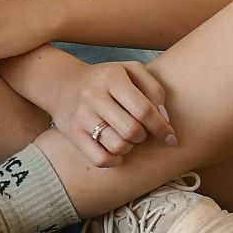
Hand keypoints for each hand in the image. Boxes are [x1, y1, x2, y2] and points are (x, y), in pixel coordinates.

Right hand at [44, 59, 177, 167]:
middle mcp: (93, 94)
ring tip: (126, 139)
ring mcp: (80, 114)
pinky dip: (114, 160)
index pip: (144, 110)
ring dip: (129, 148)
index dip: (162, 128)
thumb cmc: (105, 80)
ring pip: (117, 146)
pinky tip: (115, 151)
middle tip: (141, 132)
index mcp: (112, 77)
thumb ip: (154, 90)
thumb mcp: (131, 72)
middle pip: (132, 131)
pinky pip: (100, 159)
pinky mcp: (71, 132)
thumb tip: (165, 119)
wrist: (62, 83)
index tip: (170, 138)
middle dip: (143, 136)